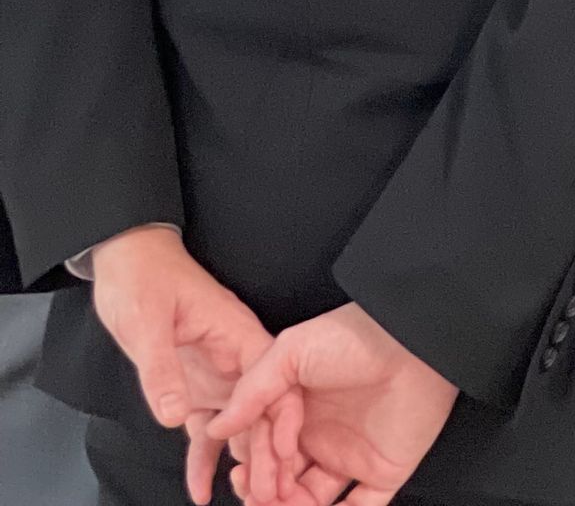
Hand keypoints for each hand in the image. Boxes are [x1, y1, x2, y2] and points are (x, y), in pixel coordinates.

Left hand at [89, 225, 289, 505]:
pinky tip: (202, 488)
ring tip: (244, 497)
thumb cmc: (143, 276)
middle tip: (265, 492)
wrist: (125, 260)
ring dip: (242, 461)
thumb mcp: (147, 322)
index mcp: (236, 332)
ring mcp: (216, 373)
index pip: (274, 379)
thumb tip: (175, 415)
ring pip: (238, 425)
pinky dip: (206, 458)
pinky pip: (206, 428)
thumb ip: (162, 370)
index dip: (282, 417)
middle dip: (266, 452)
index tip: (280, 453)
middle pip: (261, 409)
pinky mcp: (194, 386)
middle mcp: (233, 355)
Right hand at [210, 302, 456, 505]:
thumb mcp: (293, 351)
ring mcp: (352, 456)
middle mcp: (322, 436)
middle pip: (283, 481)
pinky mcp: (383, 472)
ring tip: (280, 503)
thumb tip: (215, 427)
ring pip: (311, 501)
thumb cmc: (354, 336)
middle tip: (261, 491)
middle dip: (266, 492)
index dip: (254, 465)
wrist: (413, 339)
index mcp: (298, 411)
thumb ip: (253, 390)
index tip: (246, 470)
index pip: (266, 452)